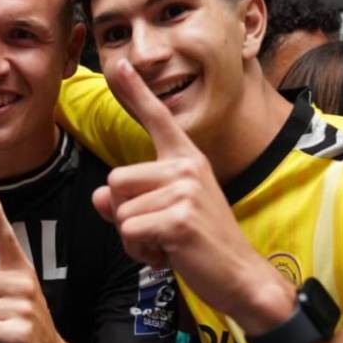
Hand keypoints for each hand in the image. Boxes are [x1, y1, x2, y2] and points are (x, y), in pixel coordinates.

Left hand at [92, 59, 291, 333]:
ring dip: (133, 238)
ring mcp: (185, 190)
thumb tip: (100, 197)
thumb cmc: (201, 246)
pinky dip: (141, 252)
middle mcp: (187, 167)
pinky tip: (170, 256)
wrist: (241, 278)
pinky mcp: (180, 218)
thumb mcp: (163, 215)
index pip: (157, 119)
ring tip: (168, 243)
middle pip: (115, 182)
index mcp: (186, 160)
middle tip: (161, 231)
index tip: (120, 65)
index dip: (135, 92)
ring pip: (119, 211)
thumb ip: (129, 200)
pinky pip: (130, 232)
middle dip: (125, 215)